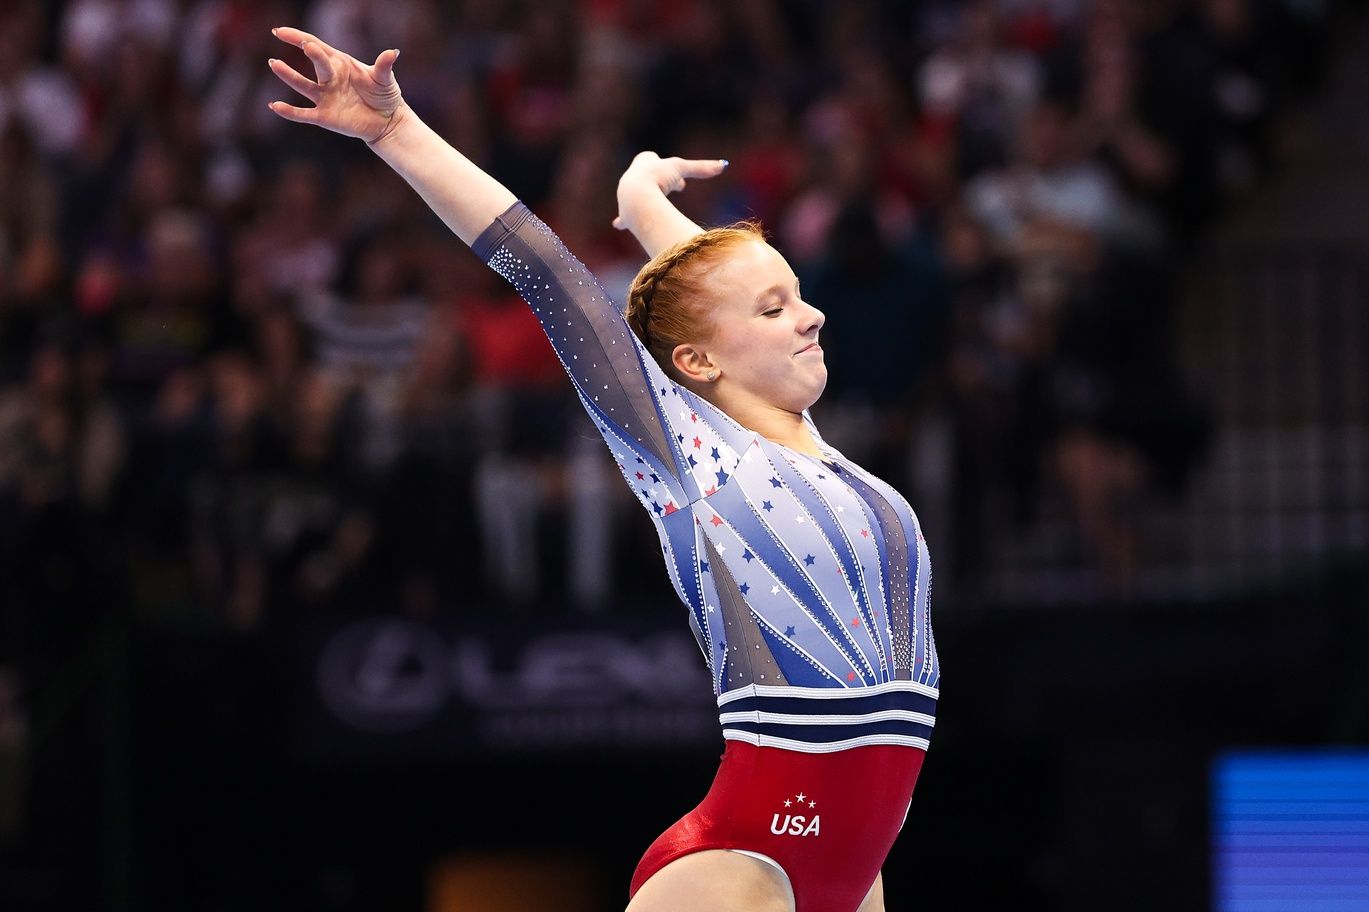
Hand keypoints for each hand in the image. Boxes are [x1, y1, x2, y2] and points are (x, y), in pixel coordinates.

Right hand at [267, 26, 405, 143]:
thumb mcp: (385, 79)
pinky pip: (304, 114)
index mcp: (340, 64)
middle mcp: (329, 78)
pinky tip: (275, 105)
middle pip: (316, 63)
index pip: (317, 47)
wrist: (388, 121)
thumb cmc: (385, 95)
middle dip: (311, 53)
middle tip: (306, 45)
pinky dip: (290, 111)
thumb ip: (384, 66)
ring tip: (275, 64)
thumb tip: (392, 53)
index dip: (298, 38)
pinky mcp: (324, 116)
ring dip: (289, 75)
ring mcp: (325, 97)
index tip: (280, 32)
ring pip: (303, 85)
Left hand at [613, 152, 727, 230]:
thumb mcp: (682, 169)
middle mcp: (632, 178)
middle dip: (660, 184)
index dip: (671, 171)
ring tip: (656, 206)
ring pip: (637, 196)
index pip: (654, 161)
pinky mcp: (626, 213)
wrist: (637, 196)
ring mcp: (627, 196)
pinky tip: (618, 224)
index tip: (682, 184)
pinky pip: (624, 217)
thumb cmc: (658, 178)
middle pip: (647, 178)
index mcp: (643, 163)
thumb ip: (701, 168)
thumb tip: (724, 164)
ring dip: (648, 198)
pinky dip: (624, 220)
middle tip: (676, 190)